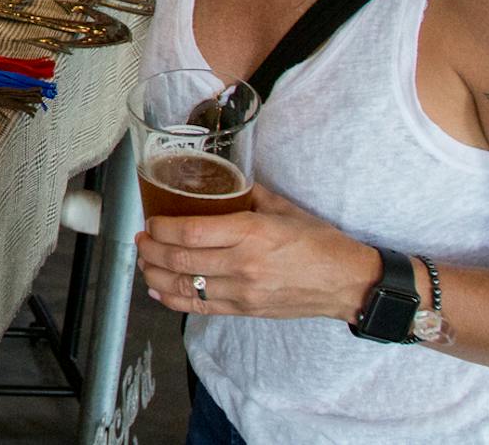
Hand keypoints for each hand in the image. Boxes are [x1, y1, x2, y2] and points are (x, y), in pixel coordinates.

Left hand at [136, 184, 381, 321]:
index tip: (152, 221)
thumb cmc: (319, 242)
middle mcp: (243, 264)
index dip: (163, 227)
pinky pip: (199, 306)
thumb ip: (248, 195)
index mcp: (252, 233)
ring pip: (184, 285)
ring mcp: (243, 291)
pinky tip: (158, 288)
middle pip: (180, 258)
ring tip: (144, 260)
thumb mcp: (283, 208)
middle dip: (151, 248)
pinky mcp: (245, 310)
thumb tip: (219, 179)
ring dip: (155, 273)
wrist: (346, 282)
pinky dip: (172, 299)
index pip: (192, 231)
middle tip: (141, 238)